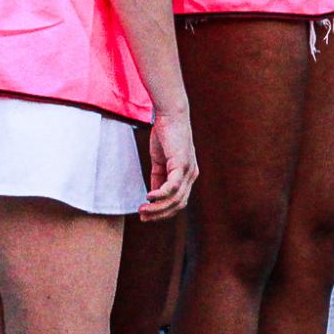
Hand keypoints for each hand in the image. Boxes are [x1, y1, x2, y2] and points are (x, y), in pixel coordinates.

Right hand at [140, 106, 197, 220]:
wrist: (171, 115)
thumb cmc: (165, 135)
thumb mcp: (160, 161)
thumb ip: (158, 177)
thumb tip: (152, 196)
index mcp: (187, 175)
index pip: (178, 202)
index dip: (162, 212)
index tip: (145, 216)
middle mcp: (191, 175)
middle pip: (178, 205)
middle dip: (159, 214)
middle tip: (143, 217)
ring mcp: (188, 170)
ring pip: (175, 199)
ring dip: (157, 208)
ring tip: (142, 209)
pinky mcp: (182, 164)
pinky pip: (172, 187)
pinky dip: (160, 195)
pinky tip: (148, 196)